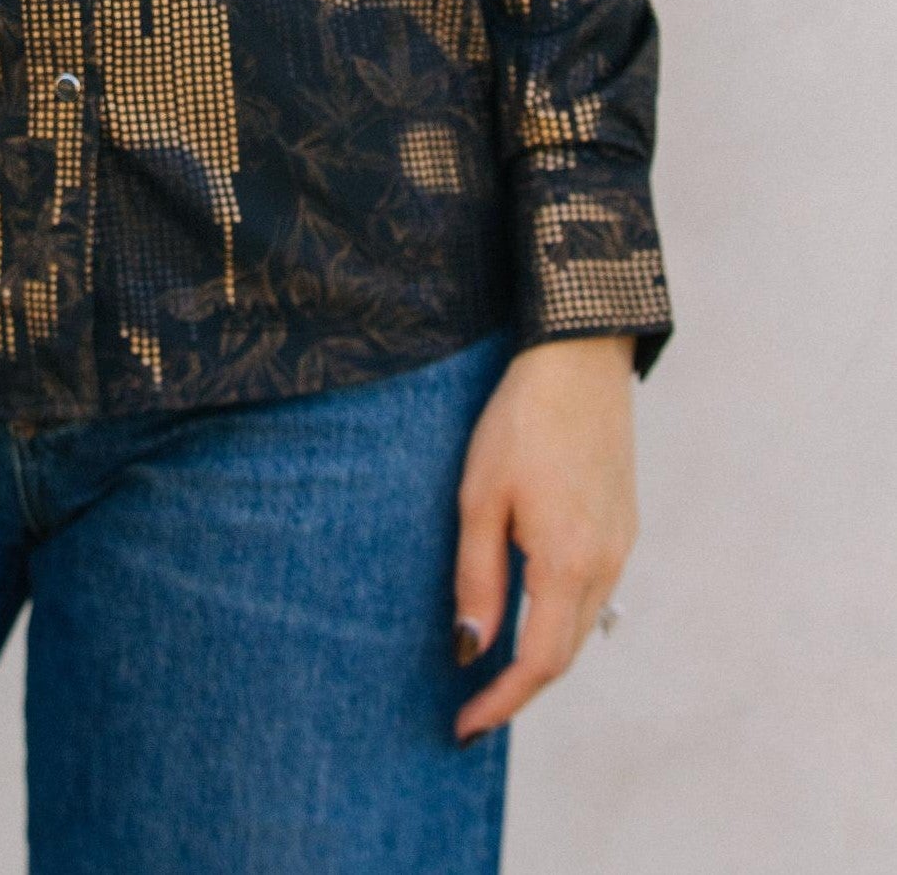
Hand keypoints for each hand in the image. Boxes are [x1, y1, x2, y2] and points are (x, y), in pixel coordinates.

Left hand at [452, 333, 636, 741]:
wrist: (580, 358)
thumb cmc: (520, 420)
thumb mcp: (480, 497)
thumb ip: (478, 578)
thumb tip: (470, 650)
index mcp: (568, 563)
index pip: (538, 663)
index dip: (500, 703)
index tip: (463, 728)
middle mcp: (605, 564)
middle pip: (563, 653)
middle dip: (518, 689)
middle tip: (471, 710)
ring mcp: (621, 544)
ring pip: (581, 625)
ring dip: (541, 654)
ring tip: (492, 669)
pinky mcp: (623, 524)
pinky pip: (592, 591)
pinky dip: (560, 617)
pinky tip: (530, 611)